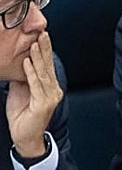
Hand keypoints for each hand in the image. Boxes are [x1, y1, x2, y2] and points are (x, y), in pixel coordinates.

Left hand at [5, 32, 61, 158]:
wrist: (24, 136)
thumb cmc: (22, 115)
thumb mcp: (21, 91)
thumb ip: (25, 78)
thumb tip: (21, 62)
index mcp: (49, 87)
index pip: (46, 66)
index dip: (44, 50)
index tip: (41, 35)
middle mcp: (53, 91)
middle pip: (47, 67)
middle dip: (44, 49)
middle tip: (42, 33)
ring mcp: (50, 98)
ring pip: (43, 74)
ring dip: (38, 57)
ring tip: (34, 43)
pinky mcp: (43, 105)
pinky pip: (36, 85)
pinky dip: (31, 73)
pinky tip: (28, 62)